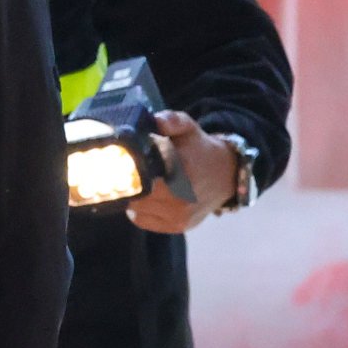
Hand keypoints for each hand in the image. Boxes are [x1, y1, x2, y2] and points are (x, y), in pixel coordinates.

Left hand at [127, 110, 242, 232]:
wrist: (226, 175)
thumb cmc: (200, 149)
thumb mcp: (188, 127)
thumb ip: (171, 120)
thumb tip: (155, 122)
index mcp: (182, 168)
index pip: (141, 175)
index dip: (126, 170)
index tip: (121, 163)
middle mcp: (181, 196)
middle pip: (135, 193)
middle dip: (128, 183)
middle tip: (125, 173)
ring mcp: (179, 215)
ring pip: (136, 209)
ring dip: (133, 196)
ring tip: (139, 184)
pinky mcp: (177, 226)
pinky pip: (143, 221)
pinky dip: (139, 211)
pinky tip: (147, 198)